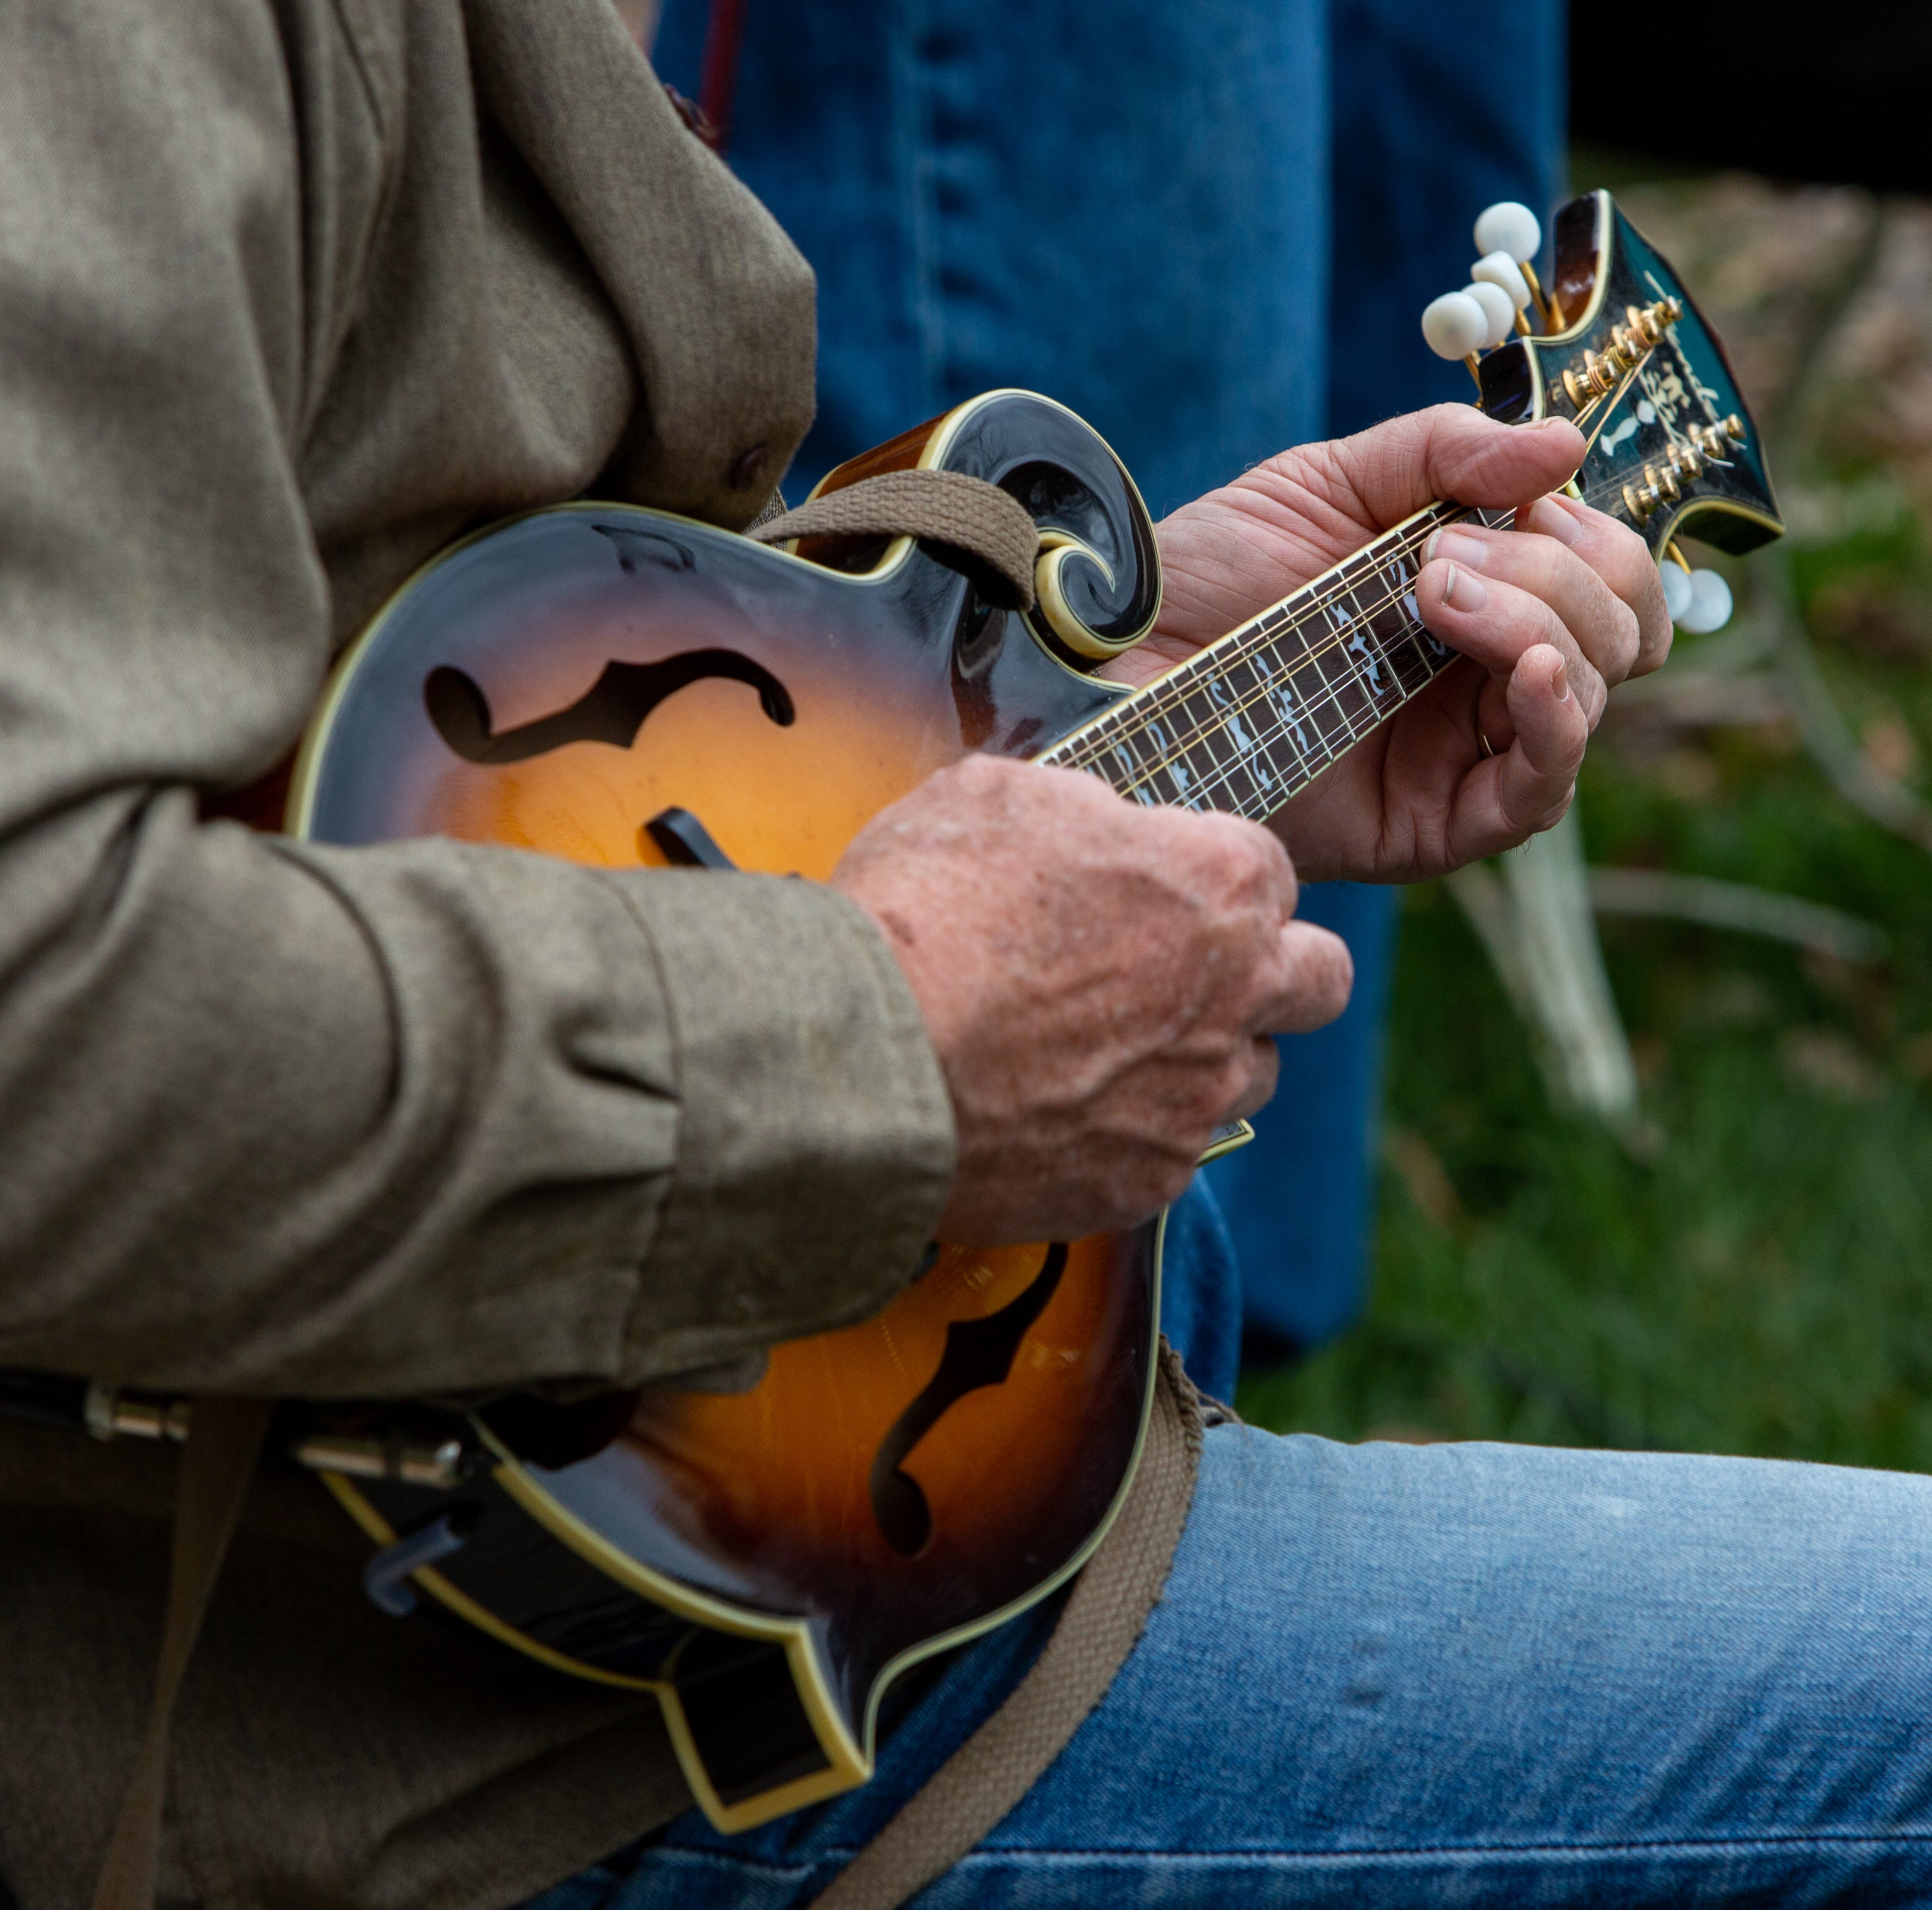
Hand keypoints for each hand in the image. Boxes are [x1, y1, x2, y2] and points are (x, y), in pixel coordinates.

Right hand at [832, 754, 1351, 1244]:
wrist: (864, 1061)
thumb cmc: (922, 911)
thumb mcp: (995, 797)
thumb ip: (1082, 809)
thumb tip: (1099, 828)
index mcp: (1216, 885)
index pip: (1270, 867)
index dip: (1215, 873)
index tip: (1167, 887)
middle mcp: (1237, 995)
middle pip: (1321, 980)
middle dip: (1275, 968)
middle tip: (1192, 969)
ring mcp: (1196, 1097)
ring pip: (1251, 1074)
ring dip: (1203, 1057)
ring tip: (1105, 1047)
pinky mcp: (1146, 1181)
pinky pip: (1170, 1152)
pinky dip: (1128, 1132)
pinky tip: (1054, 1110)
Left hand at [1109, 406, 1672, 883]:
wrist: (1122, 662)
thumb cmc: (1208, 579)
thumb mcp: (1324, 485)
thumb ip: (1444, 456)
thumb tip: (1568, 444)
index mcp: (1476, 602)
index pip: (1607, 581)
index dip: (1592, 536)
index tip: (1524, 499)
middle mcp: (1480, 682)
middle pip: (1617, 637)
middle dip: (1562, 575)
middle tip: (1443, 561)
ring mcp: (1461, 756)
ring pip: (1585, 698)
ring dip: (1542, 625)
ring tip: (1436, 596)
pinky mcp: (1431, 825)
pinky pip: (1536, 793)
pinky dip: (1555, 722)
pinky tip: (1526, 669)